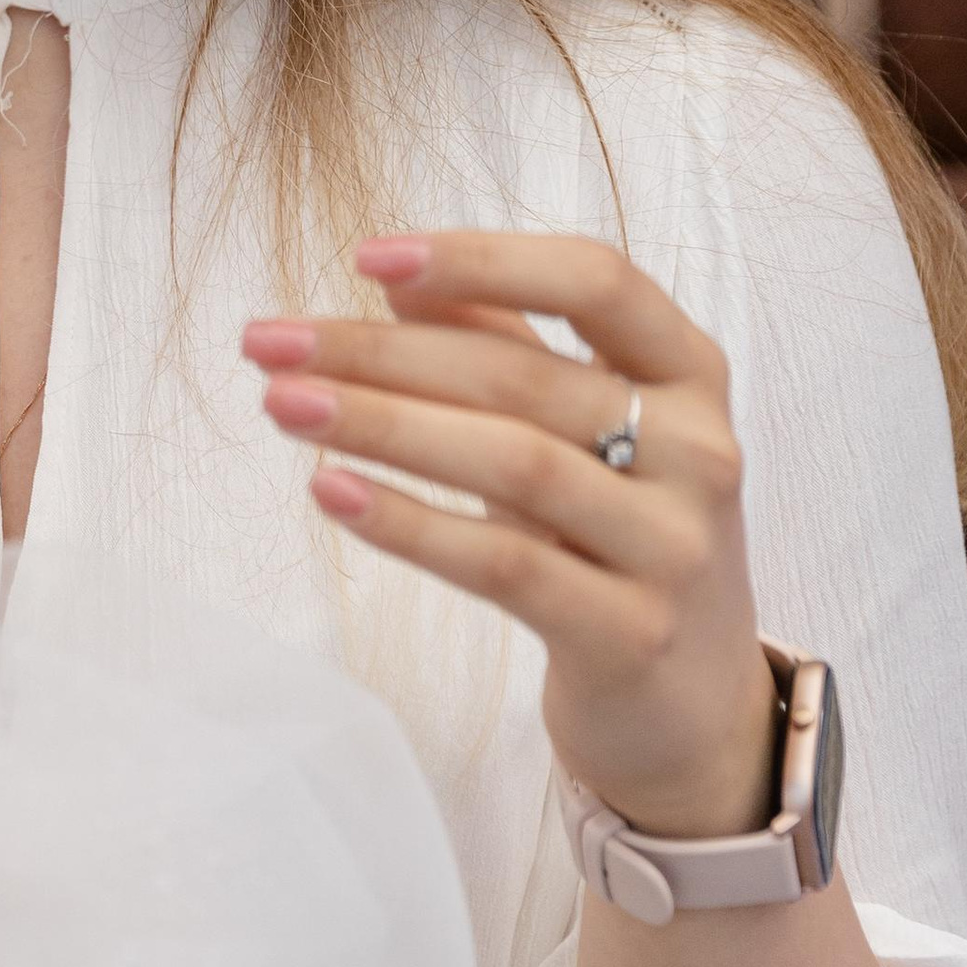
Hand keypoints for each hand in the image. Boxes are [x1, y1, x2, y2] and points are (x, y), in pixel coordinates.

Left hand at [246, 234, 779, 843]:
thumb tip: (395, 278)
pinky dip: (410, 523)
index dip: (482, 259)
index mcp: (689, 373)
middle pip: (523, 378)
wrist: (692, 710)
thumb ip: (504, 347)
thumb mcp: (579, 431)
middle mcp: (698, 450)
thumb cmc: (617, 536)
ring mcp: (673, 548)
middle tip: (269, 342)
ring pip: (511, 463)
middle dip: (380, 353)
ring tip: (282, 404)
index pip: (595, 280)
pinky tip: (329, 491)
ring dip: (382, 426)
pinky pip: (504, 565)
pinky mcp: (631, 635)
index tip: (366, 256)